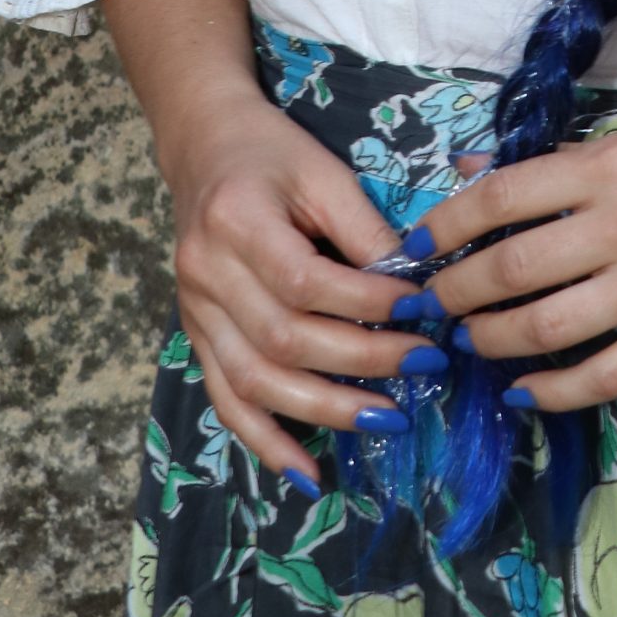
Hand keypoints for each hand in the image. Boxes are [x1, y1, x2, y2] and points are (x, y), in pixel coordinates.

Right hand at [165, 90, 439, 487]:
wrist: (203, 145)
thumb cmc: (272, 152)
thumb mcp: (322, 170)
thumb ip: (363, 227)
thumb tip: (416, 285)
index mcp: (236, 220)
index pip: (306, 281)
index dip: (367, 304)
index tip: (423, 311)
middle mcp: (205, 273)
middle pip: (283, 338)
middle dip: (360, 360)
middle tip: (424, 366)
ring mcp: (193, 311)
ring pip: (254, 381)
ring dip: (323, 410)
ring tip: (387, 418)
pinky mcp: (194, 336)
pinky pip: (225, 400)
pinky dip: (266, 440)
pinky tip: (308, 470)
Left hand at [415, 114, 616, 413]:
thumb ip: (557, 164)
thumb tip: (472, 175)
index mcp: (612, 167)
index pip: (505, 195)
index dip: (447, 223)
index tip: (415, 245)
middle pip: (514, 267)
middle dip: (456, 291)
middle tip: (430, 304)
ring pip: (548, 327)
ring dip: (493, 340)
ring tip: (469, 341)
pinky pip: (603, 375)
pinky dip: (553, 390)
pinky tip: (523, 389)